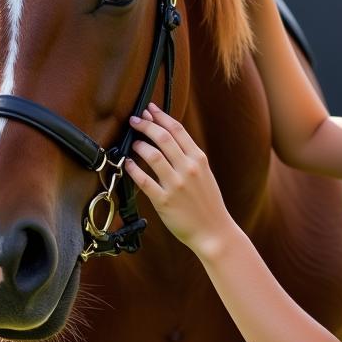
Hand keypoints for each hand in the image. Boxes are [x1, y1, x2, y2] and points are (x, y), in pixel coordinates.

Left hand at [124, 104, 234, 256]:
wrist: (214, 232)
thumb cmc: (208, 203)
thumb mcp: (205, 174)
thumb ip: (190, 157)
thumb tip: (169, 139)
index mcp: (199, 159)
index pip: (177, 130)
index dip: (161, 116)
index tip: (149, 109)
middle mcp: (188, 169)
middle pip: (163, 138)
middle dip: (146, 124)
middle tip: (135, 120)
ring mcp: (176, 185)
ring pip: (153, 155)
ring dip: (139, 145)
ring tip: (133, 142)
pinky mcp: (164, 201)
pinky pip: (144, 181)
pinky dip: (133, 169)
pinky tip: (127, 163)